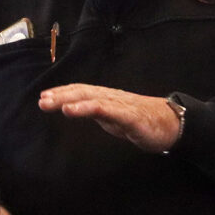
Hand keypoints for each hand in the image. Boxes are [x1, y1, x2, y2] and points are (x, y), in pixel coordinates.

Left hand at [38, 83, 178, 152]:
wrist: (172, 123)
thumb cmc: (140, 119)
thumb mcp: (112, 116)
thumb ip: (95, 112)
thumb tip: (75, 109)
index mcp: (105, 97)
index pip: (80, 91)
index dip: (62, 92)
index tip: (44, 96)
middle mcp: (110, 96)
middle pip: (82, 92)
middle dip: (60, 95)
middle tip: (42, 100)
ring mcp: (120, 105)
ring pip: (91, 98)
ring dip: (70, 100)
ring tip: (52, 103)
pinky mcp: (129, 116)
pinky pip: (107, 110)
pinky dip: (88, 108)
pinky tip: (75, 111)